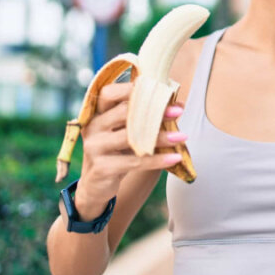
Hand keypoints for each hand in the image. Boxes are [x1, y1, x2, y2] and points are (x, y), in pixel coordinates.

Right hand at [74, 82, 185, 216]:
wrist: (96, 186)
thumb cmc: (117, 153)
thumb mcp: (127, 133)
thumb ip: (144, 118)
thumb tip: (179, 105)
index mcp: (97, 114)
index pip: (110, 93)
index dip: (132, 88)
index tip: (159, 89)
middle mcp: (93, 127)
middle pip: (123, 113)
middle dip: (153, 111)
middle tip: (178, 111)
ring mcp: (94, 147)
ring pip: (131, 137)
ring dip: (160, 137)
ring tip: (182, 136)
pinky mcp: (101, 168)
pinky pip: (134, 162)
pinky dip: (157, 160)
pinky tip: (175, 158)